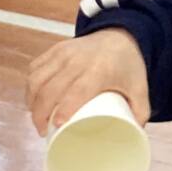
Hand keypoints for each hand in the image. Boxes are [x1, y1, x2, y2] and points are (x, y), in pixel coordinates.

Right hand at [27, 30, 148, 134]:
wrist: (120, 35)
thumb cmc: (128, 67)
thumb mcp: (140, 88)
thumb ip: (141, 112)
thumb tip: (134, 135)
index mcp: (99, 70)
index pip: (76, 91)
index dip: (63, 109)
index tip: (55, 126)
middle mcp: (78, 60)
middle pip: (51, 88)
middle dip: (40, 113)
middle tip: (42, 130)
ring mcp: (64, 52)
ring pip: (38, 78)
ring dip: (31, 100)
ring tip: (36, 117)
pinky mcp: (55, 49)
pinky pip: (35, 68)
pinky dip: (30, 86)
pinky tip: (32, 99)